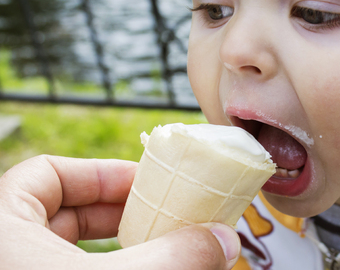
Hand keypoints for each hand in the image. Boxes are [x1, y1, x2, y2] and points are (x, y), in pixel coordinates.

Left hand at [0, 155, 239, 269]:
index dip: (99, 173)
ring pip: (66, 250)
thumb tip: (224, 239)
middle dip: (116, 212)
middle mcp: (3, 253)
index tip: (143, 184)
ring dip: (116, 246)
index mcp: (0, 227)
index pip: (47, 174)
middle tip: (159, 215)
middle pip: (61, 211)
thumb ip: (172, 258)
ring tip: (156, 247)